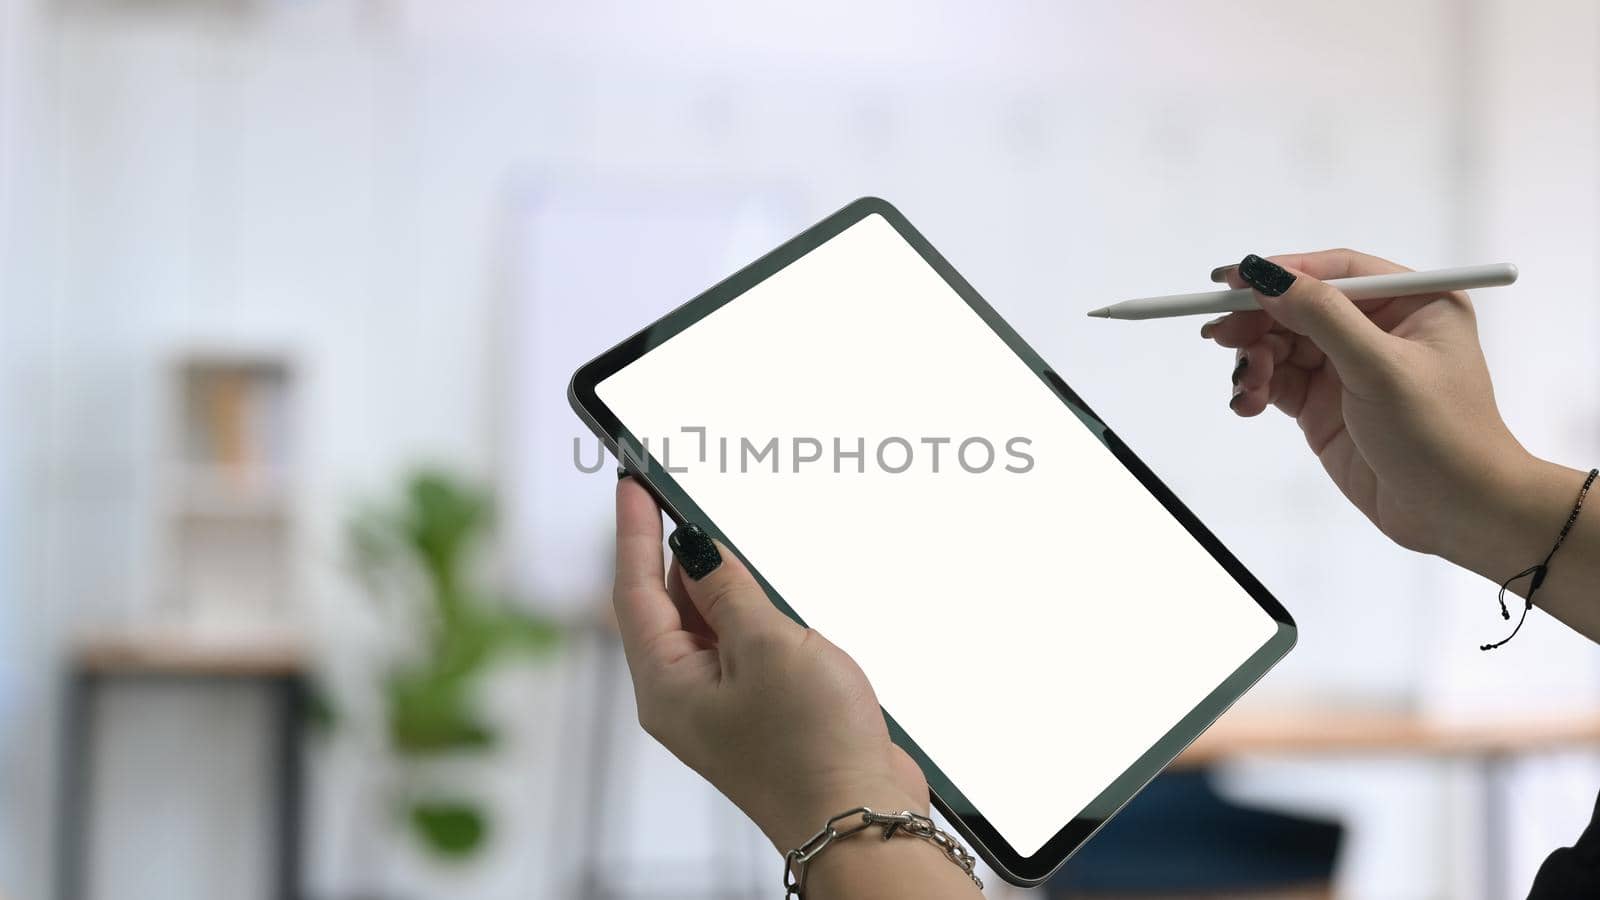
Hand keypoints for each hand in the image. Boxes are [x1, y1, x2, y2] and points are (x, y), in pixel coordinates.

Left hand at [611, 477, 926, 852]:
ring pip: (708, 627)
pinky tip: (771, 596)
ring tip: (734, 545)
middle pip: (666, 608)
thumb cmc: (812, 748)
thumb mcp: (766, 645)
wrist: (861, 820)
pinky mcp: (759, 715)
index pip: (632, 592)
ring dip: (721, 585)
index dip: (631, 533)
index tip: (630, 485)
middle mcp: (683, 700)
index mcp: (666, 686)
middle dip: (676, 556)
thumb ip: (727, 588)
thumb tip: (694, 549)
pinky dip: (752, 615)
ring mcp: (721, 710)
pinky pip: (742, 649)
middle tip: (682, 500)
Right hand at [1204, 249, 1532, 559]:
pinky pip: (1277, 382)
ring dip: (1254, 360)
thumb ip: (1322, 317)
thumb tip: (1267, 278)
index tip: (1232, 280)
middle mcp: (1380, 329)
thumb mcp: (1380, 366)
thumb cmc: (1442, 435)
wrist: (1454, 513)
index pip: (1336, 271)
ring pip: (1281, 344)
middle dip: (1258, 321)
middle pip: (1300, 307)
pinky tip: (1249, 404)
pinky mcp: (1325, 405)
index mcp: (1412, 303)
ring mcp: (1349, 368)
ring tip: (1248, 385)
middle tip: (1219, 335)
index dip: (1283, 273)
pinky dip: (1256, 389)